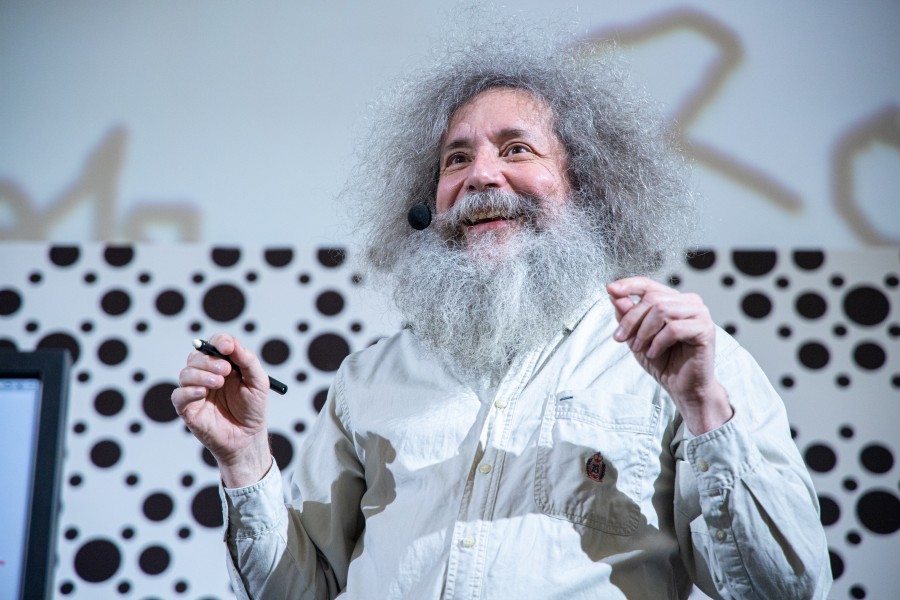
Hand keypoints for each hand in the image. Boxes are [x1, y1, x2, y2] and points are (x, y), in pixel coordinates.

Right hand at [172, 333, 271, 486]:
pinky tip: (202, 392)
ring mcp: (195, 391)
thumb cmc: (253, 409)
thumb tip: (232, 344)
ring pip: (185, 373)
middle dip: (209, 360)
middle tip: (225, 371)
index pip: (214, 345)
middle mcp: (206, 375)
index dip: (219, 342)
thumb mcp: (259, 382)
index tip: (227, 347)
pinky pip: (178, 395)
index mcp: (224, 365)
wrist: (248, 439)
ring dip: (201, 374)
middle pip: (196, 356)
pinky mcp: (187, 409)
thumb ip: (248, 361)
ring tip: (219, 383)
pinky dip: (189, 391)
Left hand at [607, 277, 731, 434]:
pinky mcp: (705, 329)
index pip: (648, 284)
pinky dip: (658, 342)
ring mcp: (699, 314)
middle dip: (632, 319)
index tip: (610, 290)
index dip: (628, 285)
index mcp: (673, 300)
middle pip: (652, 298)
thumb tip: (615, 295)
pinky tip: (654, 353)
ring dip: (644, 331)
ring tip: (640, 348)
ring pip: (662, 310)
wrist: (682, 387)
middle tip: (621, 338)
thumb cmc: (663, 361)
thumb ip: (628, 315)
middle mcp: (688, 302)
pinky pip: (674, 328)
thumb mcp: (637, 336)